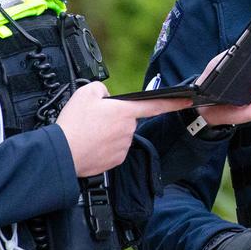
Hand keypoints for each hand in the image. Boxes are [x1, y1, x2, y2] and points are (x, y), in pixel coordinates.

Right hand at [56, 81, 190, 176]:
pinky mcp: (116, 160)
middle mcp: (128, 129)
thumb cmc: (73, 124)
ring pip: (120, 135)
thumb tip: (107, 97)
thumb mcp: (85, 92)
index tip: (188, 99)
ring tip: (89, 133)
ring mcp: (123, 146)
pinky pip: (114, 149)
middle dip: (114, 119)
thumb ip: (102, 89)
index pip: (156, 104)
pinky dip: (104, 147)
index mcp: (125, 111)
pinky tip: (91, 144)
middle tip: (93, 121)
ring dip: (108, 133)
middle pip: (127, 120)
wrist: (62, 153)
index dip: (175, 102)